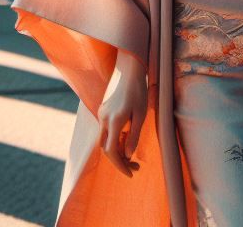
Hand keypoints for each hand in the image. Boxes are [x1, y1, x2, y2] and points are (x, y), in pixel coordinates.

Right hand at [97, 50, 147, 177]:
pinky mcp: (103, 109)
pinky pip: (105, 130)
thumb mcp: (140, 114)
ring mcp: (101, 113)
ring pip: (104, 140)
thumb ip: (133, 136)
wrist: (129, 68)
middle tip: (135, 167)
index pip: (112, 152)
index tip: (131, 173)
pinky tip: (126, 137)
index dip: (121, 166)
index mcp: (114, 121)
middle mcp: (104, 118)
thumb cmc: (138, 90)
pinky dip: (114, 139)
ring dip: (116, 150)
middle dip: (119, 161)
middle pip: (105, 149)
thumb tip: (128, 155)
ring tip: (132, 154)